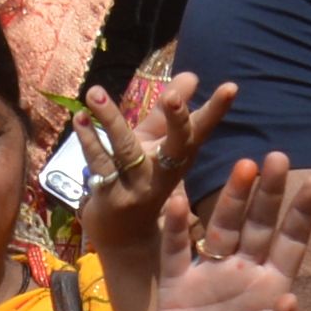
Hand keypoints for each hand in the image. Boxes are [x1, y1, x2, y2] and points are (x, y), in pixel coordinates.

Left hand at [75, 75, 236, 272]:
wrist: (123, 234)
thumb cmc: (143, 180)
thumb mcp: (157, 145)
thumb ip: (167, 113)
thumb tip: (191, 75)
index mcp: (181, 157)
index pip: (202, 128)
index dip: (216, 109)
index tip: (231, 87)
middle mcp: (165, 172)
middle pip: (177, 144)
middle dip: (176, 120)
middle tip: (171, 97)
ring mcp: (138, 186)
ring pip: (126, 149)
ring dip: (111, 120)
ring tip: (95, 92)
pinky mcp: (110, 196)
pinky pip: (99, 163)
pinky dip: (88, 140)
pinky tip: (79, 118)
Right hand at [135, 156, 310, 310]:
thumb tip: (290, 300)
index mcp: (275, 286)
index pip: (292, 241)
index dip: (302, 214)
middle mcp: (245, 273)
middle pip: (259, 224)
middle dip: (269, 193)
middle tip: (278, 157)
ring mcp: (211, 277)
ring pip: (223, 229)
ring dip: (232, 199)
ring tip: (244, 167)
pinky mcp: (177, 288)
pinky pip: (176, 251)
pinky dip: (176, 227)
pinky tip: (179, 200)